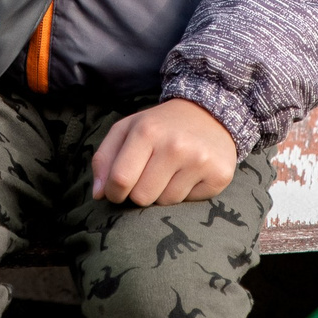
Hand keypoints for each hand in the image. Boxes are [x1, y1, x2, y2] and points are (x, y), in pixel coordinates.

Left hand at [90, 99, 237, 206]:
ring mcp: (199, 160)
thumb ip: (105, 159)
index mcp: (146, 131)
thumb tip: (98, 194)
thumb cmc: (161, 126)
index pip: (120, 179)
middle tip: (150, 174)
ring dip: (163, 192)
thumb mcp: (127, 130)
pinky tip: (190, 174)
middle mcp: (174, 145)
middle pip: (141, 197)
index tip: (117, 190)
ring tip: (171, 171)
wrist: (210, 113)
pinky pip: (189, 203)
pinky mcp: (219, 175)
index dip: (114, 192)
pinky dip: (186, 194)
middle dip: (140, 192)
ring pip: (165, 202)